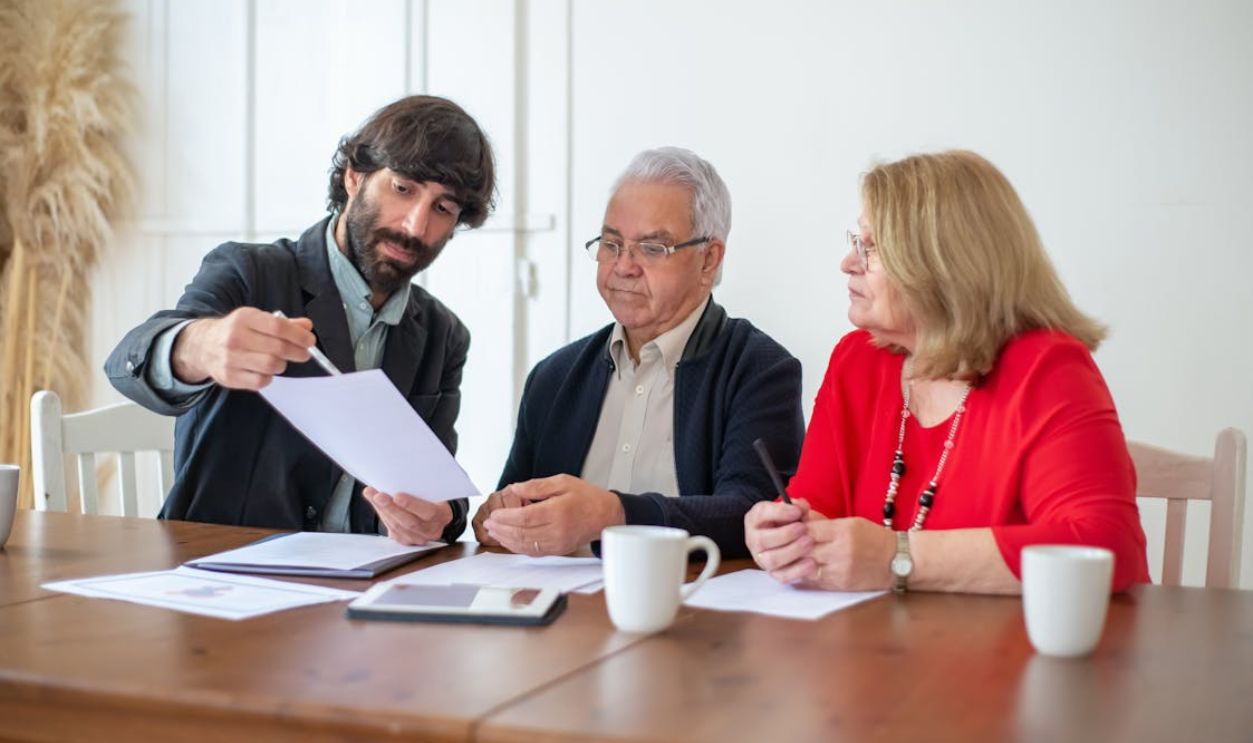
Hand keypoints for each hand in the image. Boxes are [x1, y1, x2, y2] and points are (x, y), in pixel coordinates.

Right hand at [172, 307, 315, 389]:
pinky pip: (260, 382)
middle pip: (277, 348)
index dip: (298, 335)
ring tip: (280, 361)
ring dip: (282, 365)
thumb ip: (283, 323)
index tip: (310, 341)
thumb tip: (306, 326)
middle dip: (297, 352)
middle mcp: (235, 337)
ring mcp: (230, 358)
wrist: (202, 345)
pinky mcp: (228, 376)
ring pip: (271, 366)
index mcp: (244, 318)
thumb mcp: (257, 320)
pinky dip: (268, 377)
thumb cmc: (237, 331)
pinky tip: (265, 371)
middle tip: (303, 354)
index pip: (278, 327)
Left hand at [363, 487, 452, 544]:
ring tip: (372, 495)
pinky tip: (375, 502)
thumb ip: (422, 488)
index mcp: (442, 515)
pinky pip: (391, 529)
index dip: (412, 505)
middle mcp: (431, 530)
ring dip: (382, 510)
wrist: (435, 513)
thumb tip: (399, 478)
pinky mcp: (404, 540)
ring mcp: (417, 538)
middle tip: (379, 496)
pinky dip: (382, 514)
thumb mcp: (434, 490)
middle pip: (409, 522)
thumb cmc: (434, 497)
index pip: (428, 512)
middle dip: (391, 508)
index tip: (398, 495)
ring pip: (397, 527)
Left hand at [481, 474, 624, 555]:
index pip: (525, 517)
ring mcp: (558, 543)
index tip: (494, 513)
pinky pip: (533, 551)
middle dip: (501, 528)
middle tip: (488, 522)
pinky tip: (508, 540)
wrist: (605, 515)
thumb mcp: (562, 482)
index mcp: (558, 511)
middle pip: (522, 533)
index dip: (506, 517)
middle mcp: (558, 530)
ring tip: (493, 531)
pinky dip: (518, 546)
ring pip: (525, 545)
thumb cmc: (586, 497)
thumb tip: (515, 489)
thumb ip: (537, 486)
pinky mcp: (558, 550)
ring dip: (506, 539)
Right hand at [745, 498, 816, 581]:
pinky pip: (783, 576)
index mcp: (755, 519)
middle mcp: (754, 540)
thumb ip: (798, 507)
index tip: (797, 511)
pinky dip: (798, 570)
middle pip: (762, 540)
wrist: (796, 538)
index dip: (779, 512)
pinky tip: (812, 562)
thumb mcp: (794, 510)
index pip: (760, 514)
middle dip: (785, 534)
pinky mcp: (774, 574)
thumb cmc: (792, 521)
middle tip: (804, 528)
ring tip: (809, 542)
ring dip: (792, 551)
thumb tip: (802, 507)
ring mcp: (762, 559)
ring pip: (771, 560)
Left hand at [785, 516, 896, 590]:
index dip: (794, 530)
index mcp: (843, 531)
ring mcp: (840, 570)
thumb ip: (824, 523)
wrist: (898, 560)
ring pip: (806, 566)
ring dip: (794, 562)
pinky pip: (814, 581)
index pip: (808, 530)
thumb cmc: (873, 538)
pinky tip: (797, 569)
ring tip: (786, 557)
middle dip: (791, 546)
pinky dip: (803, 575)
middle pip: (804, 549)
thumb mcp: (851, 523)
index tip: (788, 529)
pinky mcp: (841, 585)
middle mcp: (840, 551)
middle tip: (781, 544)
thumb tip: (799, 519)